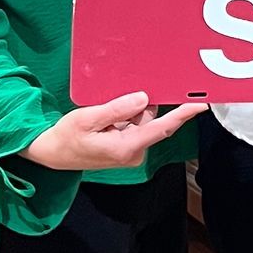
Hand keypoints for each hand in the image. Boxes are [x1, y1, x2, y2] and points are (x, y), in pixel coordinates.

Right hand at [27, 93, 205, 171]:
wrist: (52, 154)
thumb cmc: (66, 137)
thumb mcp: (87, 118)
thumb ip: (117, 109)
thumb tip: (143, 98)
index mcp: (126, 147)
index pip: (161, 128)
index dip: (183, 115)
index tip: (201, 104)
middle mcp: (134, 152)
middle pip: (152, 121)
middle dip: (142, 106)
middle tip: (120, 100)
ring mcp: (130, 152)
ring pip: (142, 121)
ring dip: (130, 111)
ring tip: (104, 113)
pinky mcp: (126, 149)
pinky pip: (135, 126)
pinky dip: (126, 117)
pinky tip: (108, 117)